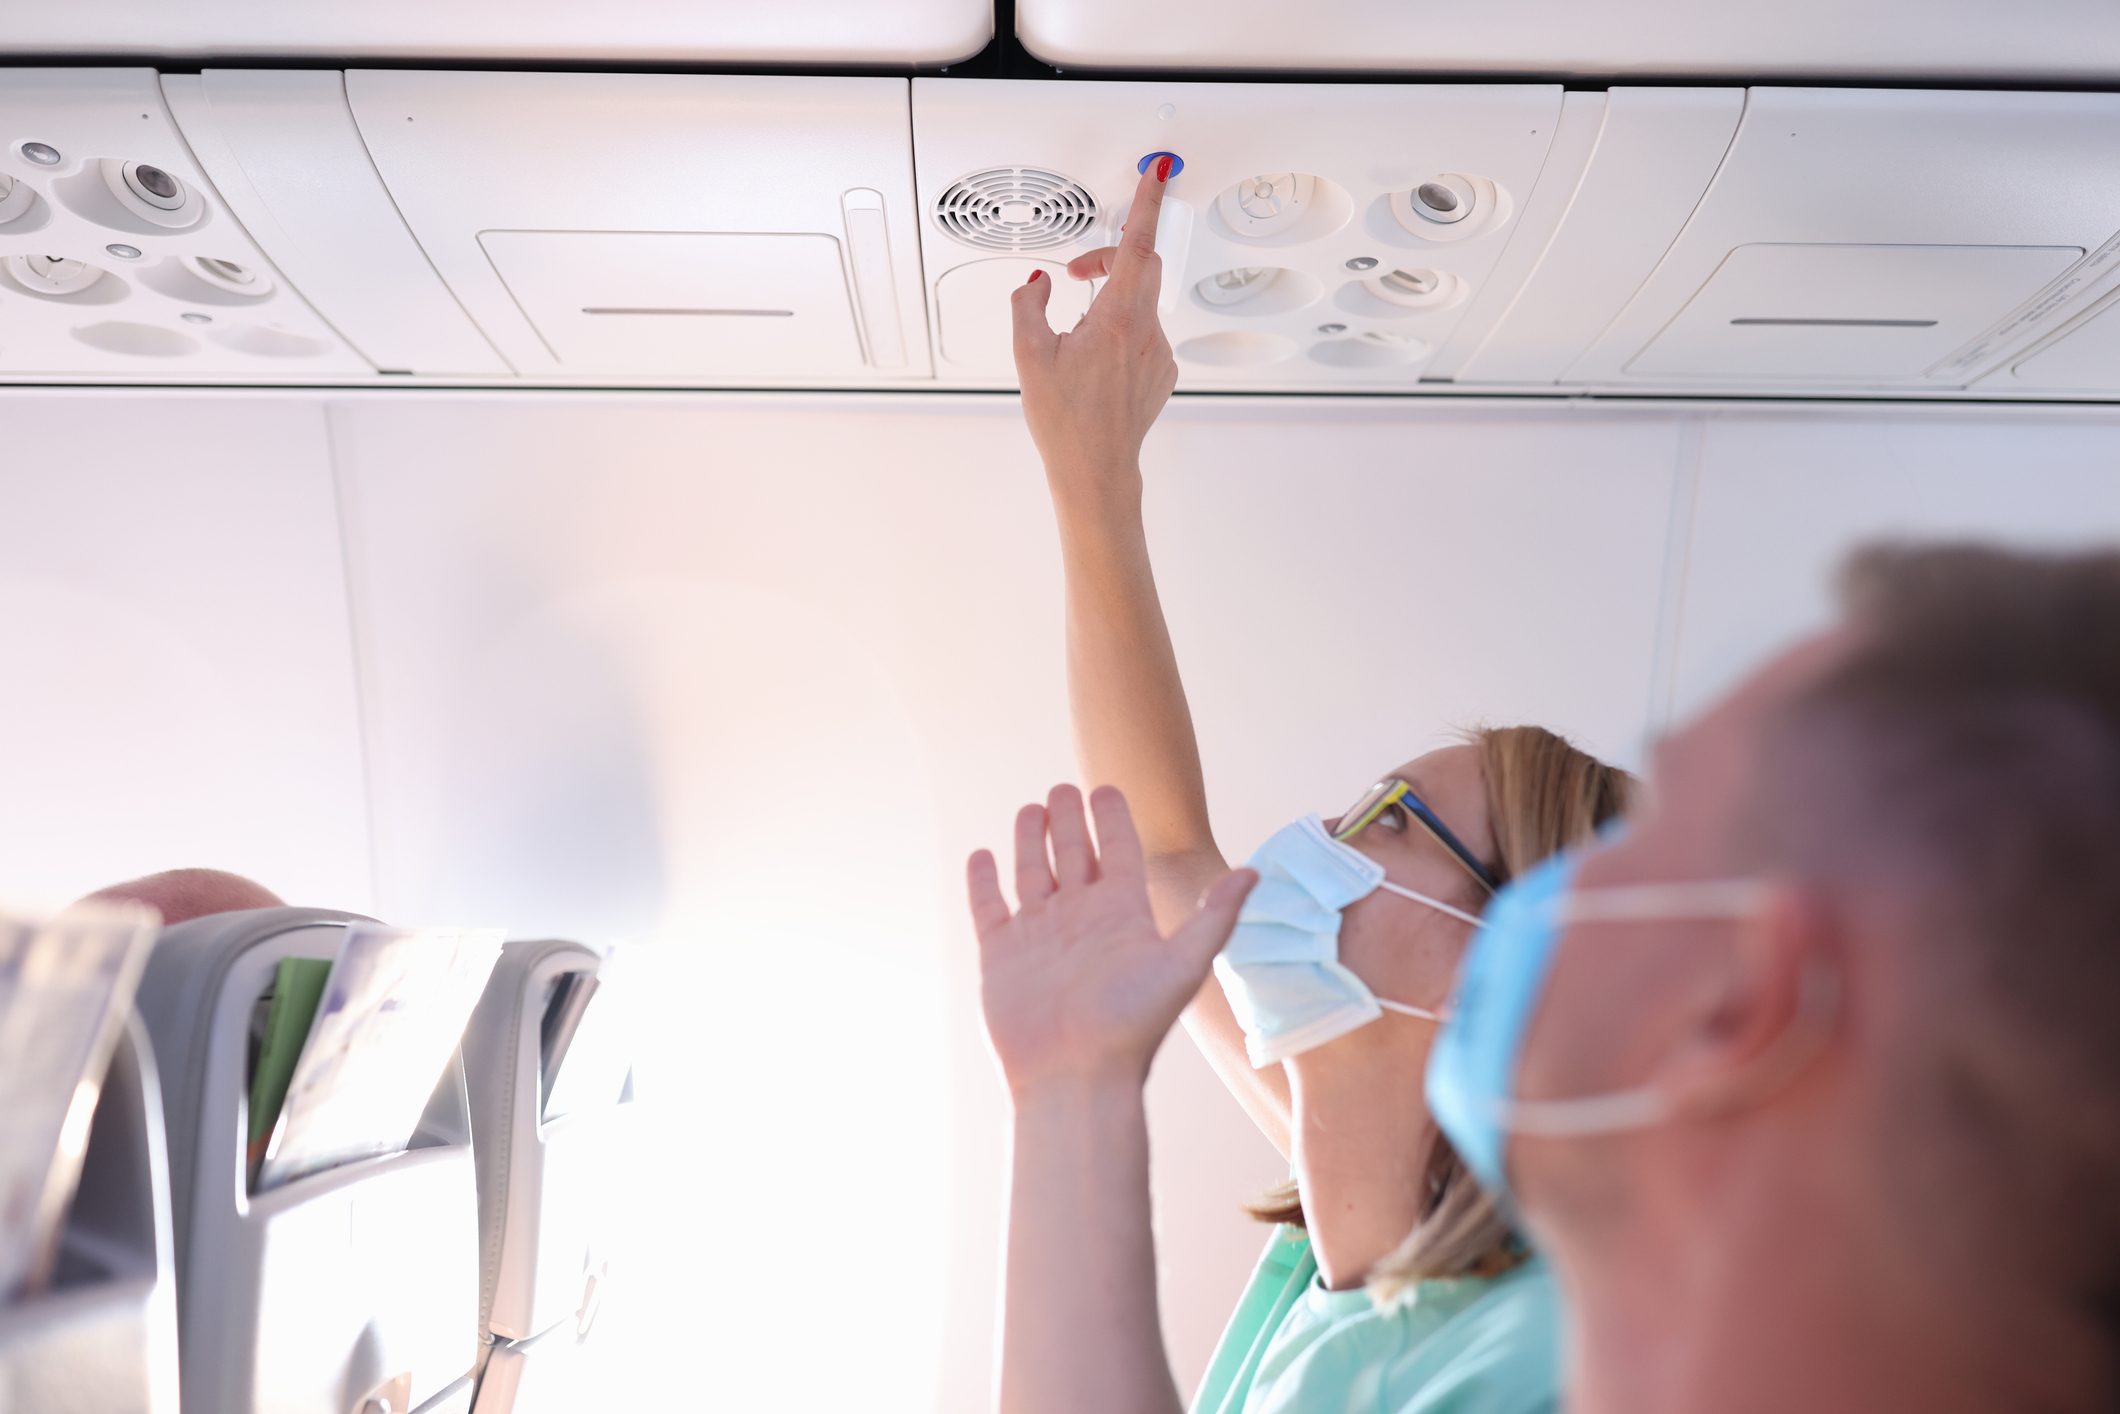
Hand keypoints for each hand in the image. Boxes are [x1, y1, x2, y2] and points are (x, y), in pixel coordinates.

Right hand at [968, 783, 1256, 1098]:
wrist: (1076, 1078)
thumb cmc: (1133, 1027)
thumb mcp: (1182, 964)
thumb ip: (1215, 916)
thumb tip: (1255, 872)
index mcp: (1123, 915)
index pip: (1121, 853)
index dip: (1114, 819)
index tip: (1108, 787)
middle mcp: (1082, 919)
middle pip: (1075, 854)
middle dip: (1069, 820)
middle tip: (1064, 787)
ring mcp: (1039, 935)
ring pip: (1033, 873)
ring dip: (1032, 840)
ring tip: (1032, 809)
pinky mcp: (1002, 954)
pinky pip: (990, 907)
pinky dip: (985, 880)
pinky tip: (983, 855)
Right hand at [1011, 159, 1180, 508]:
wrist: (1095, 471)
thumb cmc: (1066, 423)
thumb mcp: (1029, 357)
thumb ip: (1029, 305)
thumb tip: (1039, 283)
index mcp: (1117, 321)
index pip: (1138, 245)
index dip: (1148, 203)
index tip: (1160, 173)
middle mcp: (1146, 332)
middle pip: (1143, 267)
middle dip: (1112, 256)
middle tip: (1081, 270)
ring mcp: (1159, 353)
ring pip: (1142, 303)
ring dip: (1112, 299)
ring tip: (1078, 335)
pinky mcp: (1162, 372)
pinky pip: (1144, 333)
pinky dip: (1121, 330)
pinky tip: (1095, 361)